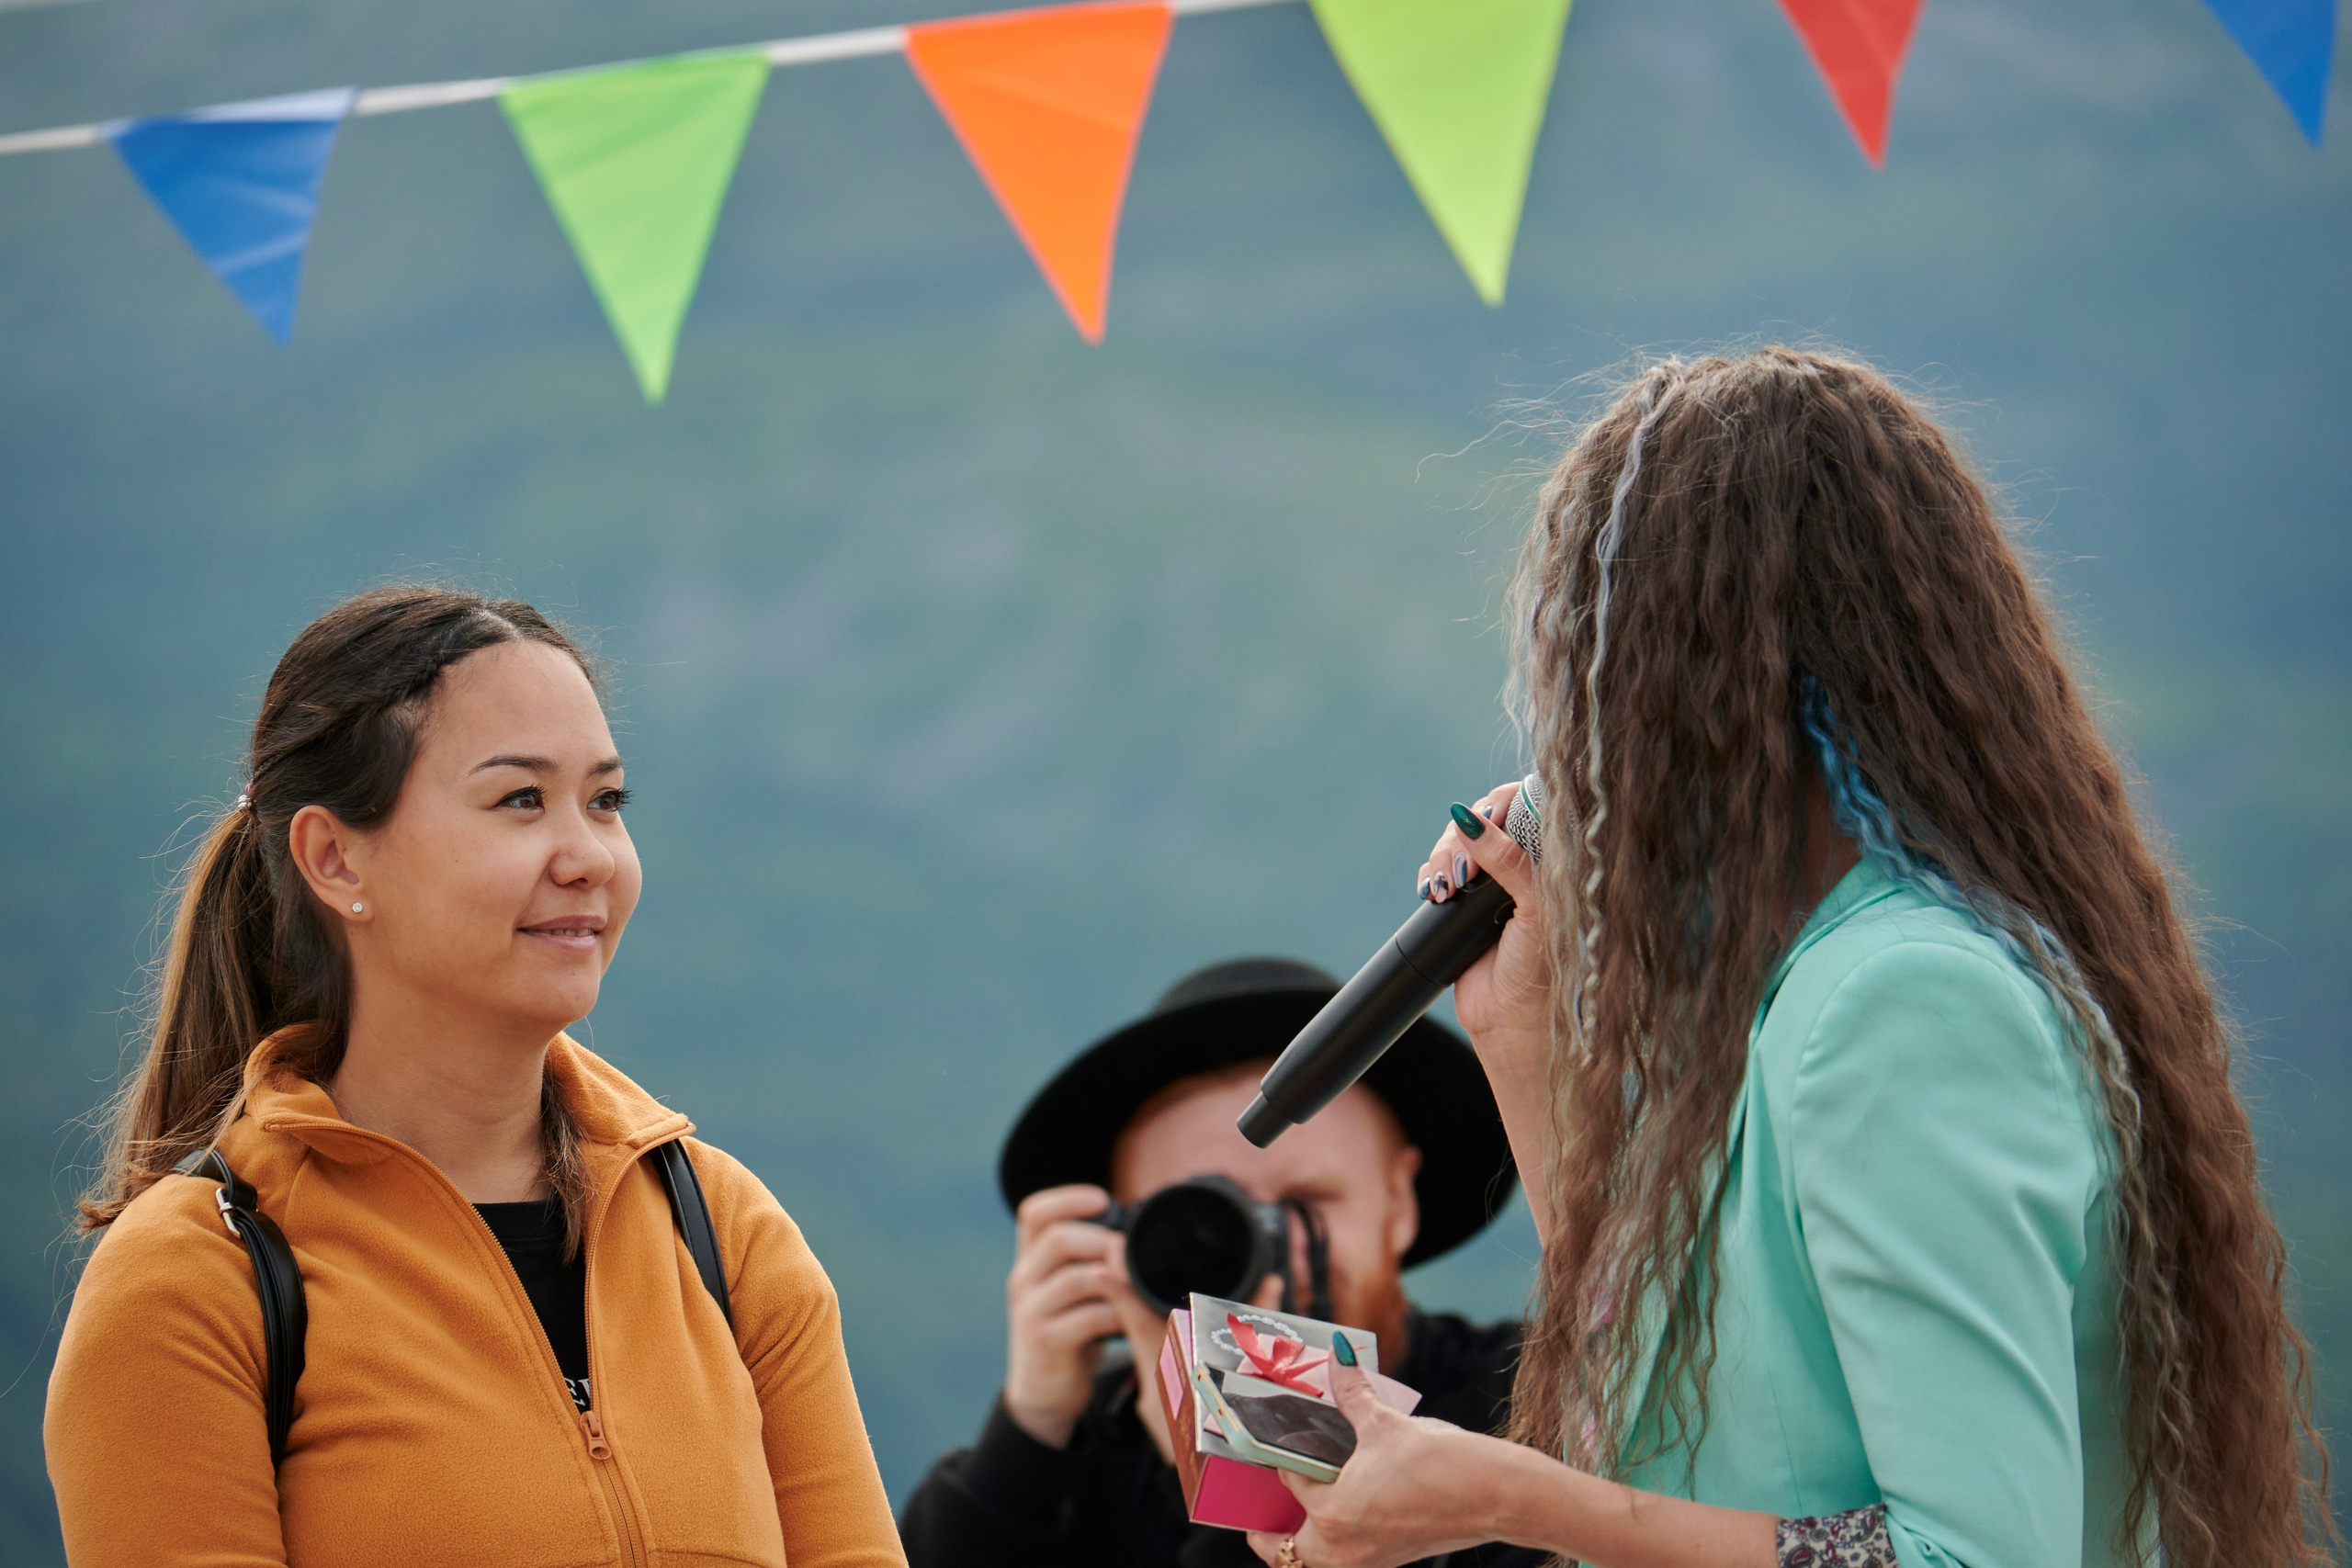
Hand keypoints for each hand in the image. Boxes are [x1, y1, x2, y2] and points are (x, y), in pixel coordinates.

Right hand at [1002, 1185, 1166, 1451]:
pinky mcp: (1045, 1341)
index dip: (1067, 1198)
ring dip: (1115, 1277)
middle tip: (1130, 1251)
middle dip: (1102, 1239)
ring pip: (1074, 1279)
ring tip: (1138, 1283)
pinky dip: (1118, 1313)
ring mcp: (1030, 1311)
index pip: (1033, 1213)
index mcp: (1030, 1259)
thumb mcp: (1070, 1290)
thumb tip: (1139, 1229)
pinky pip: (1088, 1318)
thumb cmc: (1069, 1329)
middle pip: (1057, 1239)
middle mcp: (1024, 1279)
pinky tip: (1133, 1316)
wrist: (1043, 1391)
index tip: (1103, 1199)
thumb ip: (1090, 1260)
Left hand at [1245, 1335, 1515, 1567]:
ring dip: (1304, 1543)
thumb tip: (1338, 1353)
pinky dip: (1335, 1543)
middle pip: (1288, 1553)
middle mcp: (1345, 1550)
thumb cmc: (1442, 1464)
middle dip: (1271, 1536)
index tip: (1271, 1443)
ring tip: (1296, 1514)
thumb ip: (1354, 1391)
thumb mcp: (1387, 1423)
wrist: (1498, 1496)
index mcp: (1333, 1516)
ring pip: (1319, 1563)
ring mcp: (1371, 1561)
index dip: (1280, 1459)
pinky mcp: (1394, 1560)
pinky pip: (1347, 1561)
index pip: (1289, 1487)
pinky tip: (1344, 1509)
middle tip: (1259, 1512)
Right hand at [1417, 782, 1551, 1053]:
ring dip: (1444, 858)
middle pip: (1484, 819)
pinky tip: (1434, 895)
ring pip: (1457, 841)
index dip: (1501, 806)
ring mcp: (1492, 884)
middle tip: (1465, 874)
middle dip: (1464, 839)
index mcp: (1553, 862)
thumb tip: (1473, 821)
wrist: (1510, 1025)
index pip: (1528, 807)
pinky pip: (1439, 869)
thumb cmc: (1541, 971)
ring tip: (1447, 892)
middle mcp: (1523, 867)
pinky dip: (1431, 875)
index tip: (1485, 823)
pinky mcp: (1463, 903)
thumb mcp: (1535, 911)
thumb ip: (1510, 862)